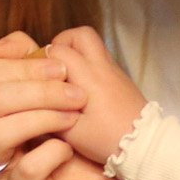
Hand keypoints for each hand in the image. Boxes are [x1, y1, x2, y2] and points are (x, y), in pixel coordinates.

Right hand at [0, 32, 138, 179]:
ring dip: (41, 119)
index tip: (63, 69)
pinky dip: (50, 155)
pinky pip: (23, 171)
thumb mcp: (64, 86)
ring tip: (73, 120)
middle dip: (37, 92)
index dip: (23, 65)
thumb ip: (33, 60)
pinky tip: (67, 151)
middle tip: (76, 97)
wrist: (120, 179)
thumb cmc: (92, 133)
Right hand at [46, 26, 154, 167]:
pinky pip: (101, 59)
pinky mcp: (122, 79)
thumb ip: (50, 113)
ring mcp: (114, 71)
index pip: (58, 50)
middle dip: (63, 43)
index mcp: (88, 76)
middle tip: (52, 65)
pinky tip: (81, 89)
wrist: (145, 145)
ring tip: (65, 76)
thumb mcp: (71, 133)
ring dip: (76, 53)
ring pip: (93, 44)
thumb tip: (34, 102)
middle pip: (81, 35)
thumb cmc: (108, 139)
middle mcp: (102, 67)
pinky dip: (88, 65)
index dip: (41, 60)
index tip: (36, 77)